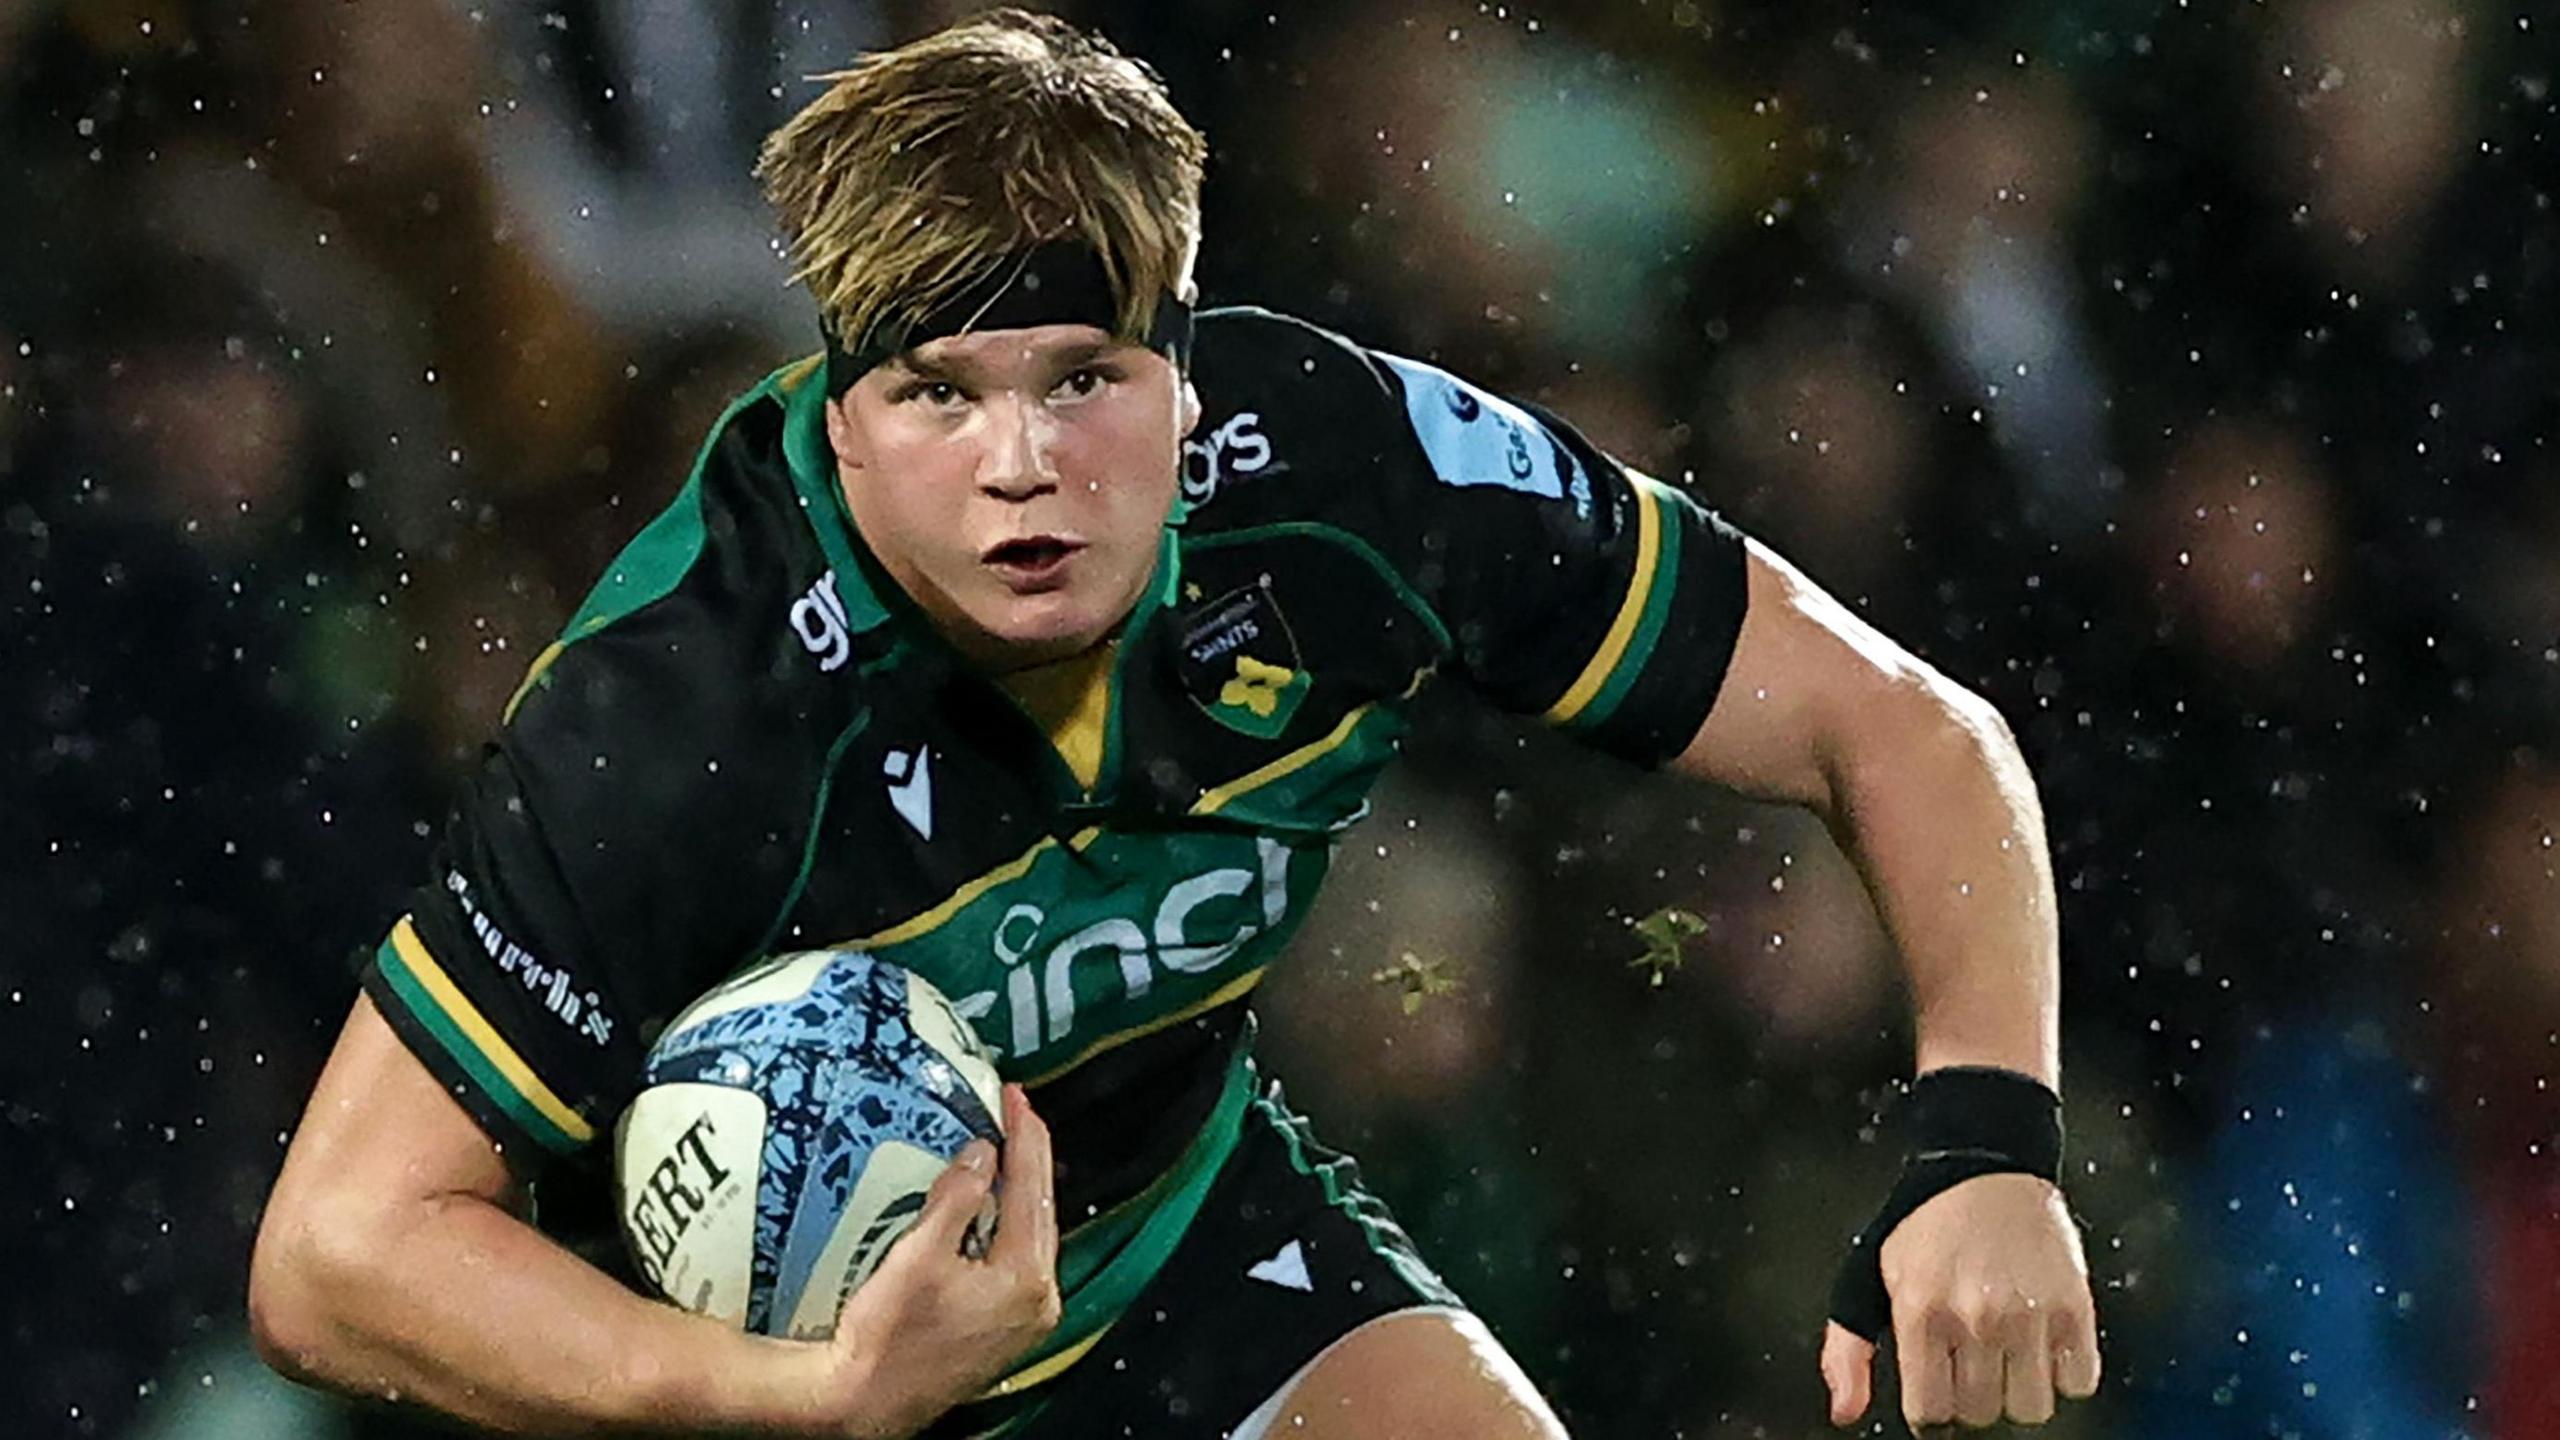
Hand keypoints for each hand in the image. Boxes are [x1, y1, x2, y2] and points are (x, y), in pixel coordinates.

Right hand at [820, 1084, 1061, 1438]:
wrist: (862, 1402)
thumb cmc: (886, 1341)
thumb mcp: (919, 1255)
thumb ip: (956, 1198)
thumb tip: (981, 1153)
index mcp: (1024, 1279)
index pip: (1031, 1189)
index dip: (1024, 1137)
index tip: (1016, 1100)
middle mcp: (1036, 1300)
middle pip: (1040, 1210)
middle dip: (1028, 1158)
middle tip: (1015, 1114)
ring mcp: (1023, 1318)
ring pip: (1030, 1235)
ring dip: (1018, 1191)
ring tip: (1005, 1148)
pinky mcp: (1003, 1328)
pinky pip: (1015, 1260)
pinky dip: (1006, 1226)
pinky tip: (990, 1207)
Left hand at [1821, 1173, 2098, 1433]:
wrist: (1986, 1166)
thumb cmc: (1924, 1224)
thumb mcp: (1866, 1277)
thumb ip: (1848, 1350)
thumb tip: (1845, 1411)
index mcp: (1920, 1313)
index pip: (1929, 1413)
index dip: (1932, 1407)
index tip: (1937, 1391)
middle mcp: (1975, 1318)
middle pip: (1980, 1414)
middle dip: (1972, 1396)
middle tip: (1971, 1360)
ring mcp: (2028, 1315)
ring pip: (2031, 1408)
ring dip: (2019, 1391)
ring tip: (2008, 1354)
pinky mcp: (2074, 1308)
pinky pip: (2079, 1382)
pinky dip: (2065, 1375)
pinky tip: (2042, 1344)